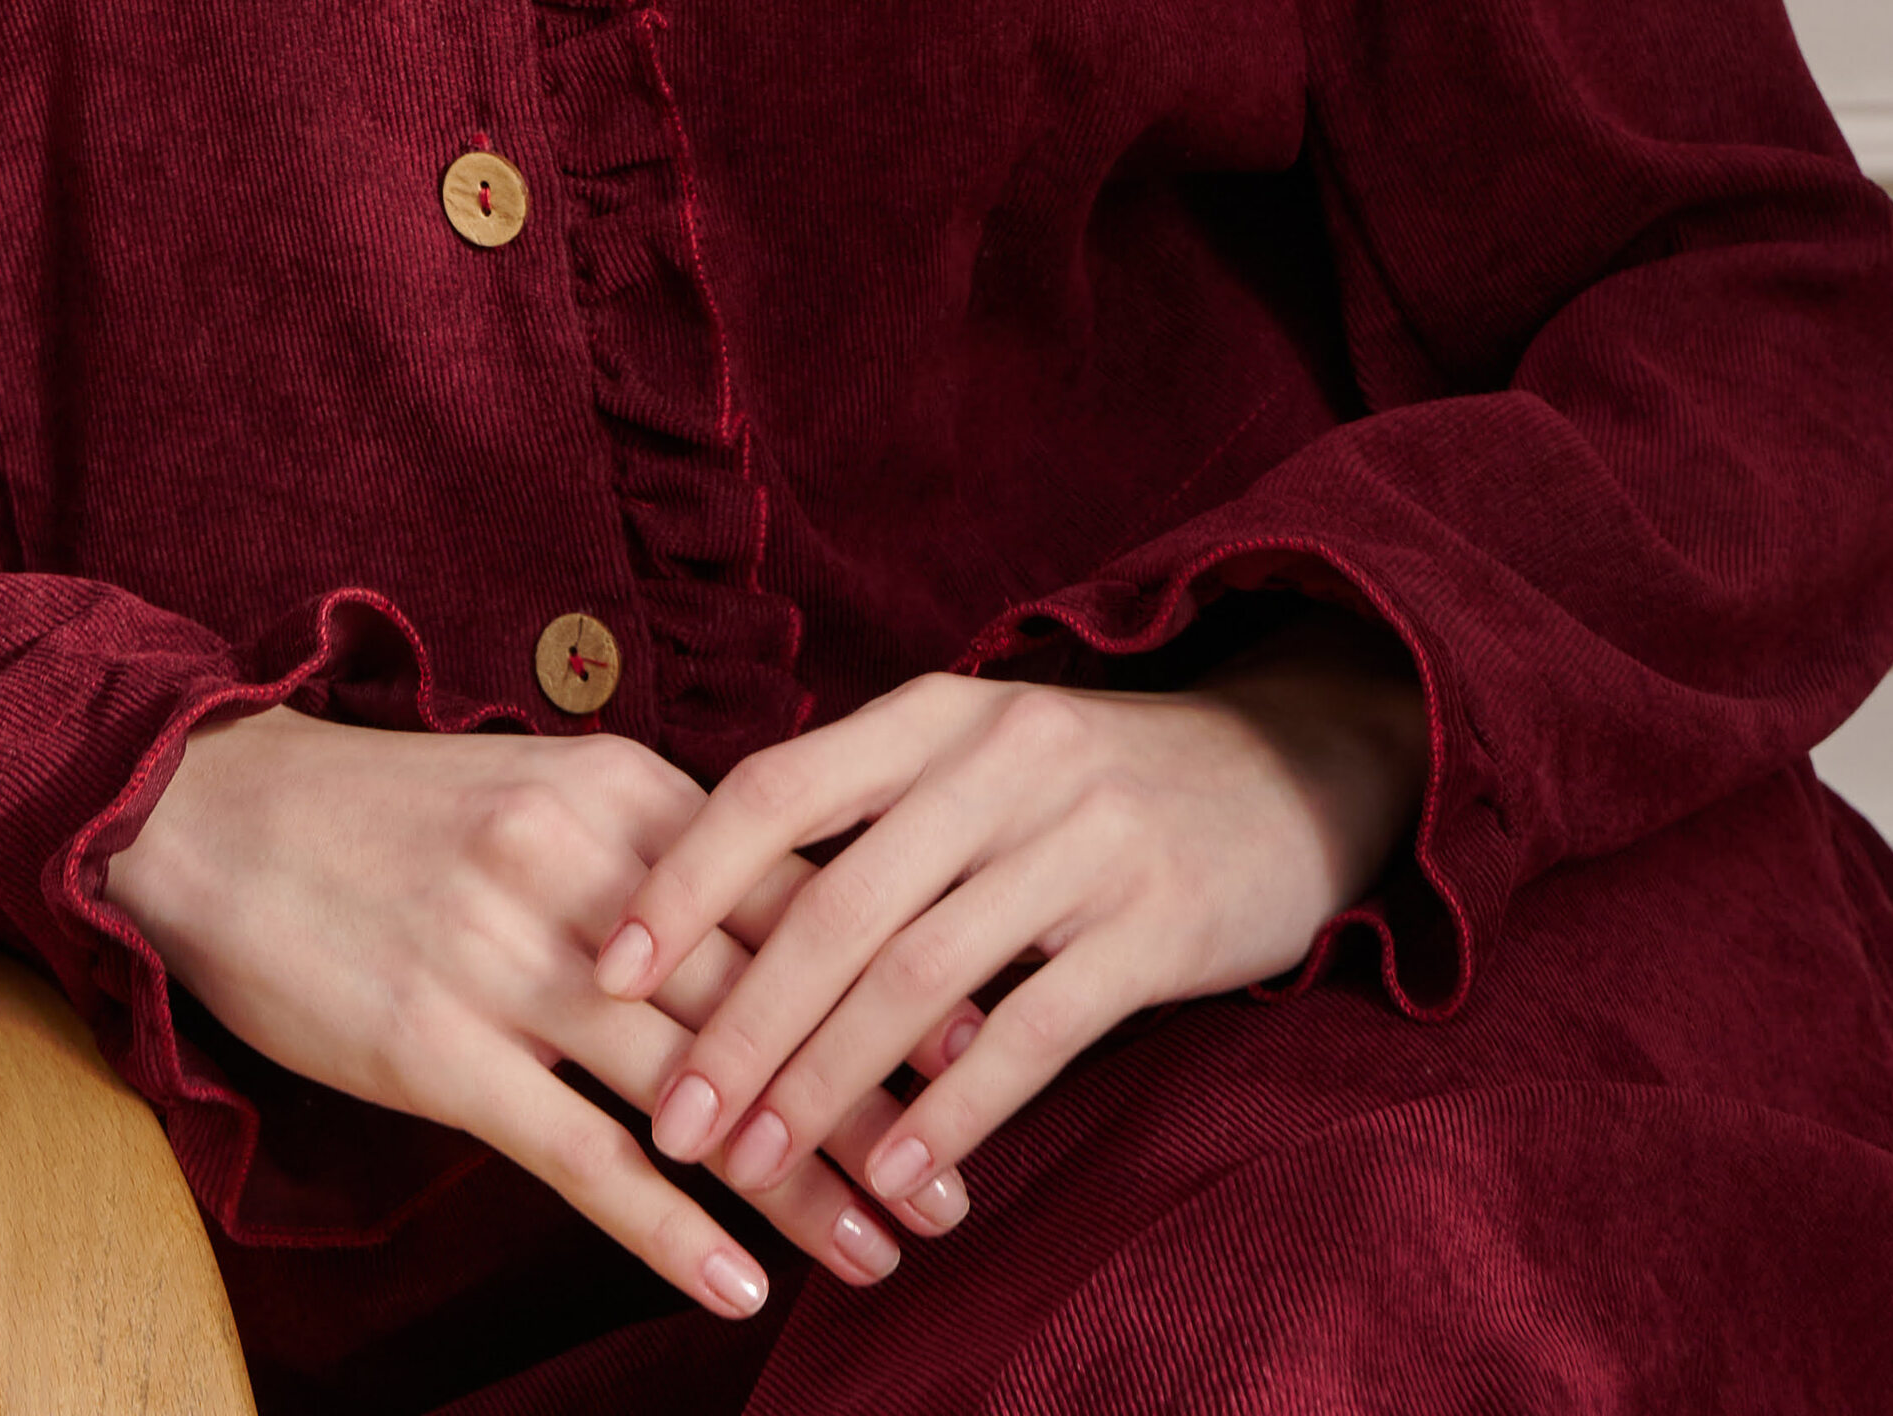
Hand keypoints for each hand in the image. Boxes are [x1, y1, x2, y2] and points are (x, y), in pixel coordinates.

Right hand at [105, 705, 980, 1321]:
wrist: (214, 813)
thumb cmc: (388, 814)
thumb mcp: (539, 790)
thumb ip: (651, 844)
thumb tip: (771, 910)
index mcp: (619, 791)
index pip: (792, 892)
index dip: (893, 976)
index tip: (986, 1047)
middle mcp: (582, 868)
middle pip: (766, 994)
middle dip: (874, 1096)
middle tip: (962, 1183)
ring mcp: (507, 958)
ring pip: (692, 1083)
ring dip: (797, 1179)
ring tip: (881, 1253)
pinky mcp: (438, 1045)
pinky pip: (576, 1151)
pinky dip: (667, 1221)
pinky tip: (736, 1282)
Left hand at [592, 620, 1429, 1217]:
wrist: (1289, 765)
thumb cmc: (1092, 782)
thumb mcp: (977, 757)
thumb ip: (866, 812)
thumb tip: (712, 907)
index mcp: (934, 713)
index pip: (775, 788)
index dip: (683, 882)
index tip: (603, 972)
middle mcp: (998, 759)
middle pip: (833, 903)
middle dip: (738, 1026)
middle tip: (670, 1125)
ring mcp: (1081, 838)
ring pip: (918, 977)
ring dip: (826, 1087)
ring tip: (756, 1172)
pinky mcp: (1154, 921)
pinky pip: (1033, 1031)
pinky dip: (954, 1113)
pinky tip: (899, 1180)